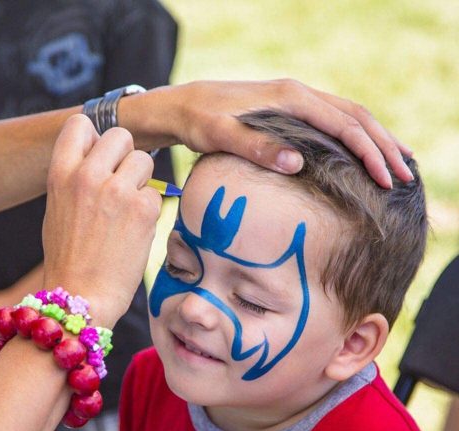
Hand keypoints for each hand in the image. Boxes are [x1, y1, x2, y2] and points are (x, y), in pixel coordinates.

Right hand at [43, 115, 160, 327]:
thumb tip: (99, 156)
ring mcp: (117, 191)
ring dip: (141, 182)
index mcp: (60, 174)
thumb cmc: (69, 259)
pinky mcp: (143, 209)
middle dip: (125, 156)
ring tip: (127, 212)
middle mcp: (88, 175)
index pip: (80, 123)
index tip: (101, 157)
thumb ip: (75, 179)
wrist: (81, 298)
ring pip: (144, 160)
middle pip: (121, 135)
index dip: (95, 138)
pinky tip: (135, 232)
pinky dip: (149, 211)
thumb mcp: (58, 210)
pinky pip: (156, 194)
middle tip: (122, 184)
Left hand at [121, 79, 412, 188]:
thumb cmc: (199, 121)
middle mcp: (299, 94)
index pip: (343, 124)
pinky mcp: (290, 110)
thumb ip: (255, 147)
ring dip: (375, 139)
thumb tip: (297, 164)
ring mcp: (296, 99)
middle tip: (404, 177)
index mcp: (289, 98)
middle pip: (356, 116)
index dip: (368, 153)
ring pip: (349, 115)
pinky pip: (334, 119)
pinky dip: (356, 135)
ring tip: (398, 163)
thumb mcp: (220, 136)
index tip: (386, 179)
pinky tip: (363, 152)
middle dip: (383, 147)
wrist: (183, 105)